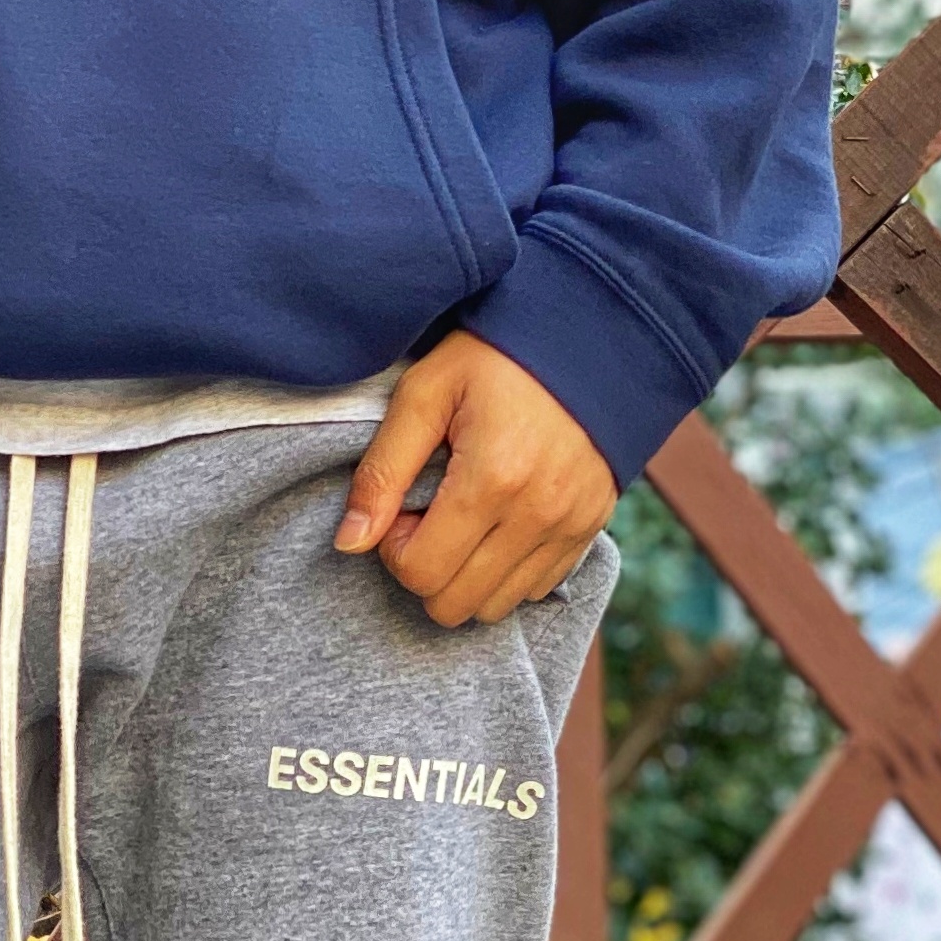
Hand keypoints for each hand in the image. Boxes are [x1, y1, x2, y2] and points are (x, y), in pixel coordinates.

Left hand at [336, 333, 614, 626]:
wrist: (587, 334)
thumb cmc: (495, 357)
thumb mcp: (425, 393)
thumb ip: (382, 470)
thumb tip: (350, 542)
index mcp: (493, 479)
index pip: (421, 572)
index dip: (395, 548)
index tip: (404, 505)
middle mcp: (538, 513)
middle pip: (456, 604)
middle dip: (427, 569)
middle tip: (429, 514)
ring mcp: (571, 526)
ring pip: (496, 606)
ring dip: (466, 576)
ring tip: (464, 518)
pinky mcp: (590, 528)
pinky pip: (536, 588)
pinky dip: (506, 571)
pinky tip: (498, 522)